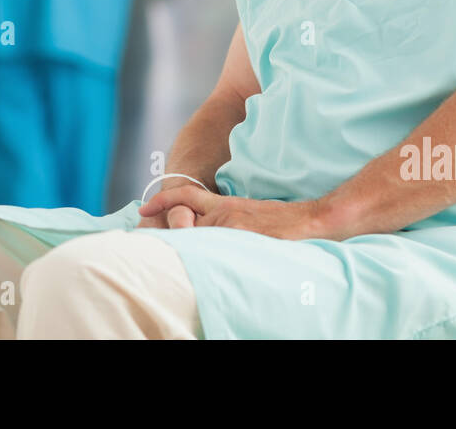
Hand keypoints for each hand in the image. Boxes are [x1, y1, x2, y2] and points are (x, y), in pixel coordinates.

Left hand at [137, 186, 327, 240]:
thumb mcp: (250, 213)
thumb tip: (210, 232)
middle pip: (181, 220)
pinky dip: (198, 249)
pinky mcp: (241, 235)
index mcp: (224, 204)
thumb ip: (226, 219)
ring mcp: (231, 225)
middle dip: (162, 229)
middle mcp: (223, 213)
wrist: (312, 219)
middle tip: (142, 235)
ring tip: (161, 253)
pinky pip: (212, 243)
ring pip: (193, 233)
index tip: (143, 209)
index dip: (162, 201)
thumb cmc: (283, 221)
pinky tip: (194, 259)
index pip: (184, 197)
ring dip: (179, 242)